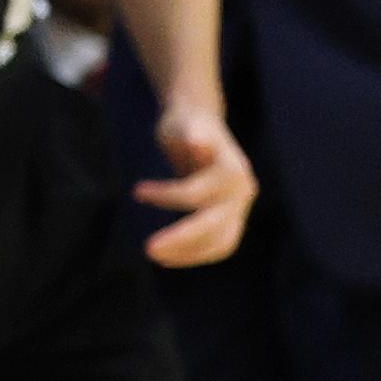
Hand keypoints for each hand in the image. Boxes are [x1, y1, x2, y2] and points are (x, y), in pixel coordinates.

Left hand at [138, 101, 257, 267]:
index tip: (137, 190)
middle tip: (147, 249)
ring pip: (221, 241)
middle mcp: (243, 192)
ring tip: (154, 256)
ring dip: (188, 252)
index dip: (167, 196)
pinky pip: (219, 245)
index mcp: (234, 170)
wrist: (201, 129)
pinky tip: (168, 257)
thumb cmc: (188, 124)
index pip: (198, 194)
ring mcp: (240, 208)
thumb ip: (193, 132)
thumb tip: (198, 142)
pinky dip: (195, 254)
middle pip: (213, 224)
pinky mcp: (232, 220)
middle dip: (181, 238)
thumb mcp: (186, 123)